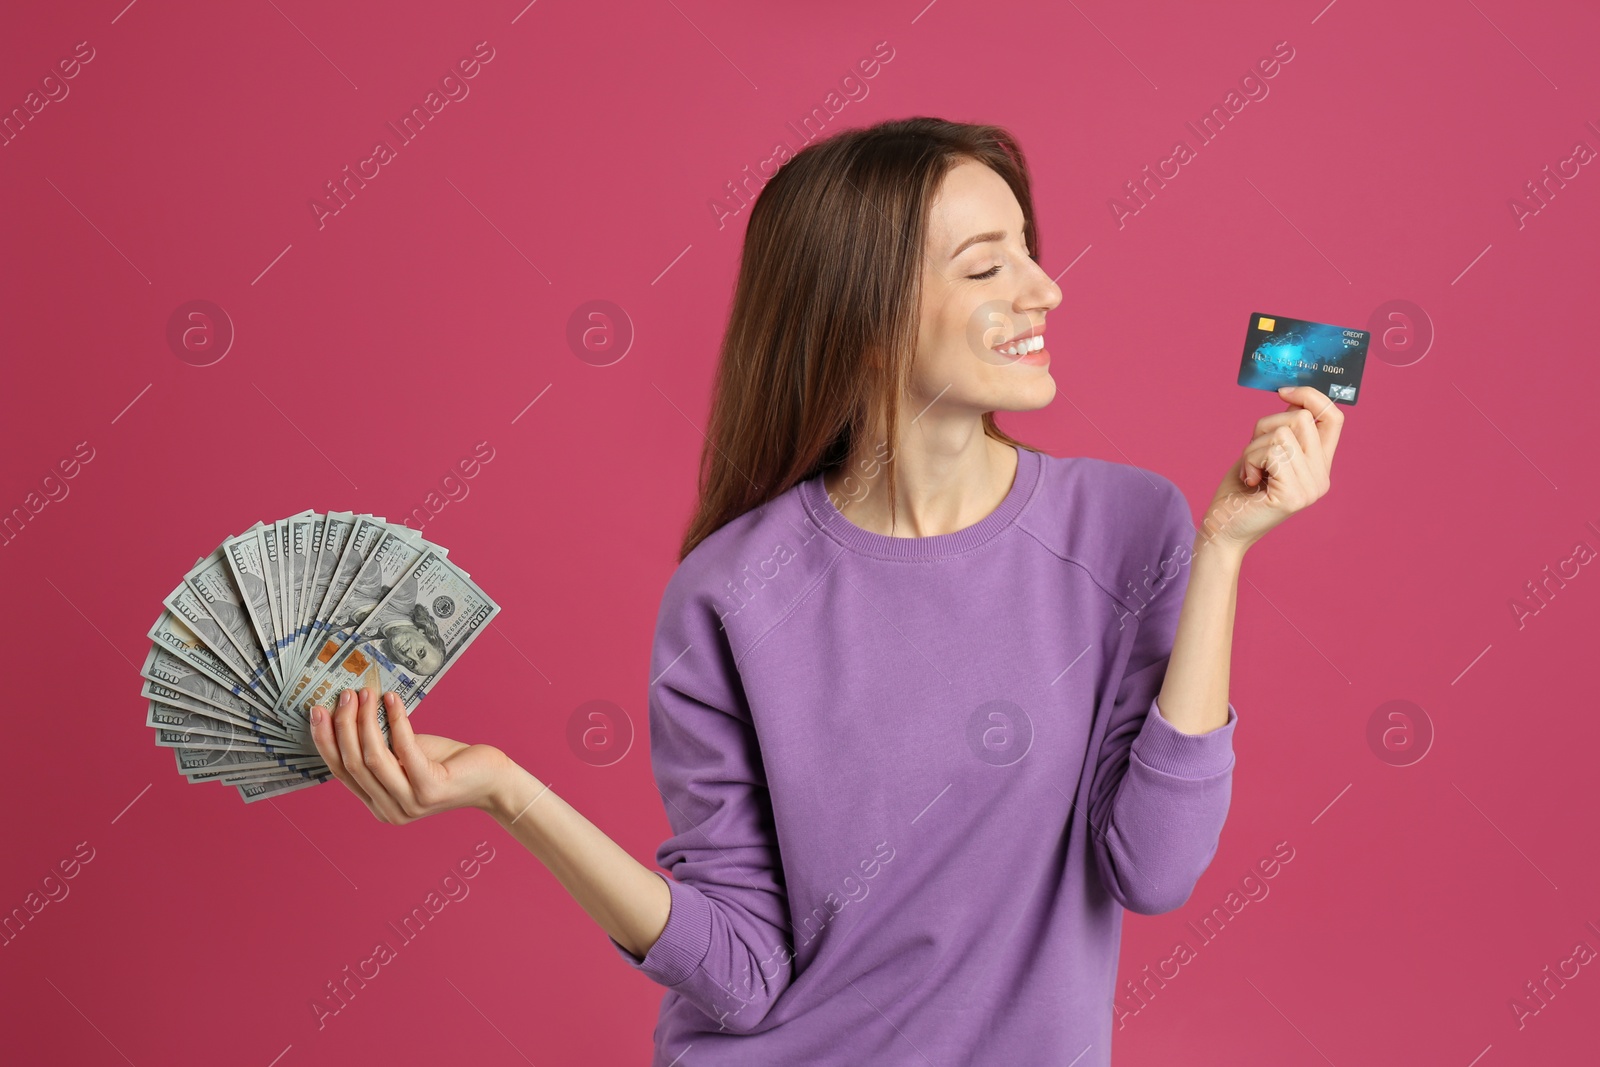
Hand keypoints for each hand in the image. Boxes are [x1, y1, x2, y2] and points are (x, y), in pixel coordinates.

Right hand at [309, 686, 510, 824]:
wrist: (490, 779)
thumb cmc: (447, 764)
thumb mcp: (406, 756)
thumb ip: (380, 746)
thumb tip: (350, 711)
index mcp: (377, 805)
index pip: (341, 773)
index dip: (326, 741)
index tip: (316, 711)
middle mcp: (389, 810)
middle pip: (353, 764)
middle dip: (342, 726)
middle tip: (342, 695)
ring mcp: (409, 803)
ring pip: (372, 758)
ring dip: (365, 721)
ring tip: (363, 693)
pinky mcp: (429, 789)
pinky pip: (404, 748)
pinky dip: (395, 720)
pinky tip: (393, 699)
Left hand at [1200, 384, 1344, 555]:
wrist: (1223, 529)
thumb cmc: (1239, 491)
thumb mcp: (1264, 453)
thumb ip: (1284, 431)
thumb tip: (1294, 397)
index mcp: (1319, 465)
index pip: (1334, 418)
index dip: (1312, 396)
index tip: (1283, 392)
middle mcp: (1322, 477)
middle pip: (1301, 418)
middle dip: (1265, 426)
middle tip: (1252, 455)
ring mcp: (1311, 488)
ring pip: (1282, 433)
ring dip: (1253, 447)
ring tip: (1250, 471)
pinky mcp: (1294, 495)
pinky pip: (1271, 451)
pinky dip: (1250, 459)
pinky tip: (1249, 480)